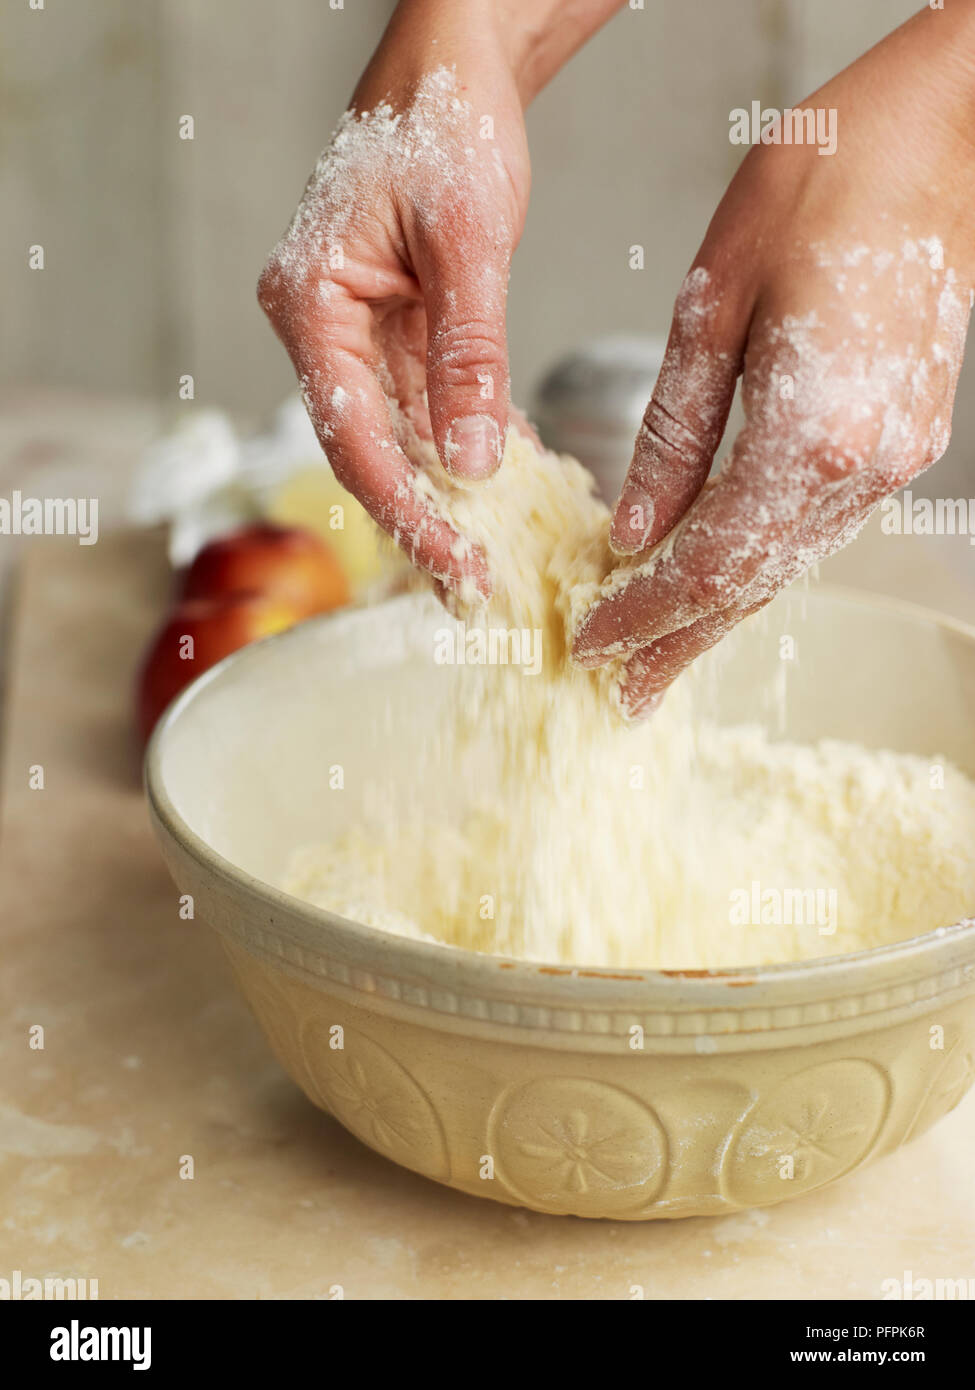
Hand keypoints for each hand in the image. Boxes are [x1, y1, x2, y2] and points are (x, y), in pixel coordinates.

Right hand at [259, 0, 622, 598]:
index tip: (455, 565)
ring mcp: (357, 329)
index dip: (405, 510)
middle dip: (423, 519)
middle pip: (369, 448)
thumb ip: (468, 354)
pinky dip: (466, 439)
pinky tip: (505, 478)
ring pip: (400, 434)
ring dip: (448, 491)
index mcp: (310, 302)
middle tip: (474, 588)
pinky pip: (428, 401)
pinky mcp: (398, 326)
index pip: (352, 435)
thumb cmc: (443, 119)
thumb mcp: (467, 240)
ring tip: (494, 553)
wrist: (452, 60)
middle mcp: (322, 325)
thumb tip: (475, 459)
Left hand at [574, 3, 974, 716]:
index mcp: (810, 431)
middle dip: (680, 642)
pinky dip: (760, 561)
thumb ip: (672, 437)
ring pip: (788, 564)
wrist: (937, 135)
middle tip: (626, 695)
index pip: (706, 563)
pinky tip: (722, 579)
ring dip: (721, 613)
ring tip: (661, 655)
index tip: (592, 645)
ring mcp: (895, 457)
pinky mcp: (905, 439)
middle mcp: (863, 463)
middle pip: (752, 585)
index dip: (643, 613)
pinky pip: (816, 527)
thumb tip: (634, 531)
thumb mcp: (711, 308)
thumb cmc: (822, 186)